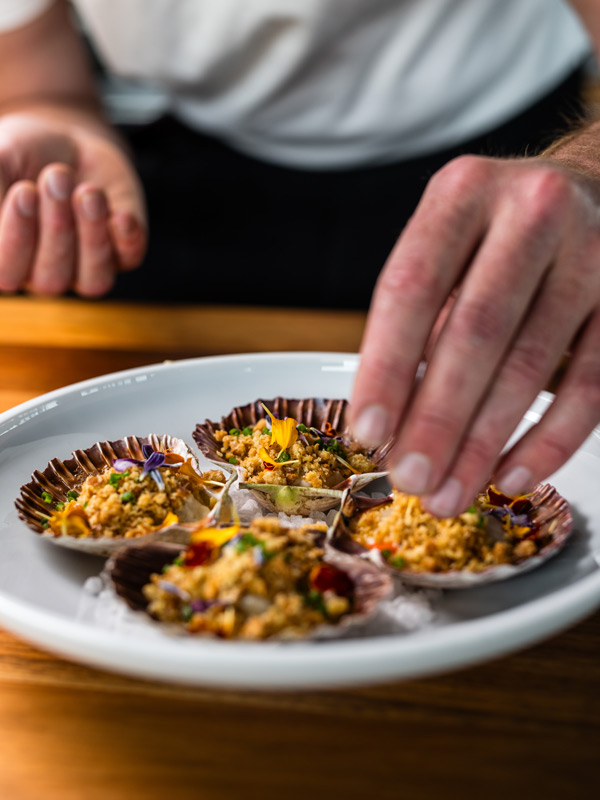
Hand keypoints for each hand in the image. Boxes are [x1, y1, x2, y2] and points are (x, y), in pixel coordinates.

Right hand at [0, 111, 145, 296]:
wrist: (67, 142)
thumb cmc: (21, 157)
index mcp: (7, 260)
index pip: (8, 274)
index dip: (16, 238)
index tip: (25, 190)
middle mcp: (45, 274)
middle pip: (50, 280)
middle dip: (56, 228)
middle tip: (58, 178)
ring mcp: (88, 269)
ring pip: (93, 281)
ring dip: (92, 236)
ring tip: (89, 192)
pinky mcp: (125, 253)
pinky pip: (129, 260)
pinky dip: (127, 239)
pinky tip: (121, 215)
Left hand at [350, 154, 599, 514]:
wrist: (595, 189)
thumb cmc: (497, 235)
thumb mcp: (449, 248)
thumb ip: (421, 321)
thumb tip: (391, 424)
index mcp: (463, 193)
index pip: (412, 287)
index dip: (387, 366)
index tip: (368, 432)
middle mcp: (532, 210)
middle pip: (475, 330)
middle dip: (437, 417)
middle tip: (410, 479)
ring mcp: (591, 251)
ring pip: (531, 363)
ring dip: (484, 442)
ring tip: (449, 494)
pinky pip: (591, 382)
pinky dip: (550, 438)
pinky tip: (513, 475)